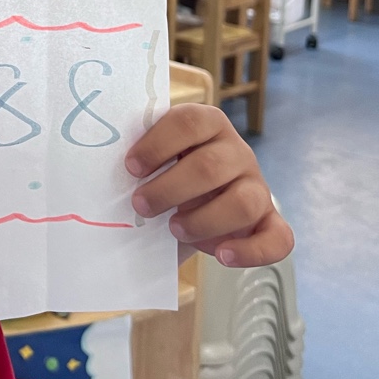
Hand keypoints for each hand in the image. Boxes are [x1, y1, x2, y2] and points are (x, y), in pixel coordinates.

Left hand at [126, 104, 293, 267]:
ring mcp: (257, 187)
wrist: (193, 204)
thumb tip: (101, 170)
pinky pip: (277, 239)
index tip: (130, 168)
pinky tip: (222, 256)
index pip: (189, 122)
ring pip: (243, 202)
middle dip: (170, 189)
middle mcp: (237, 152)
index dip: (158, 144)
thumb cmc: (164, 176)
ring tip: (174, 229)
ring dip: (203, 220)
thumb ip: (141, 159)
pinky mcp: (269, 222)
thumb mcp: (154, 160)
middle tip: (140, 206)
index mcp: (207, 125)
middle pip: (211, 166)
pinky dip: (250, 251)